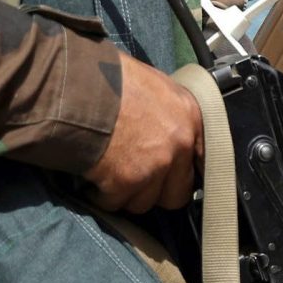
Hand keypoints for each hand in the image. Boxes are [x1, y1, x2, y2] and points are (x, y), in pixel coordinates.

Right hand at [85, 56, 203, 213]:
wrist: (77, 85)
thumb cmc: (109, 78)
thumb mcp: (154, 85)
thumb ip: (168, 114)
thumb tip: (168, 133)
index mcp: (190, 116)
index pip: (204, 162)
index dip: (184, 173)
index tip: (174, 179)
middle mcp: (179, 144)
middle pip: (176, 194)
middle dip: (156, 191)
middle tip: (135, 179)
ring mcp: (155, 165)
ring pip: (145, 202)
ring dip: (126, 194)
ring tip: (109, 174)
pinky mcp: (126, 181)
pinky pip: (116, 203)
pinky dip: (102, 196)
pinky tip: (93, 179)